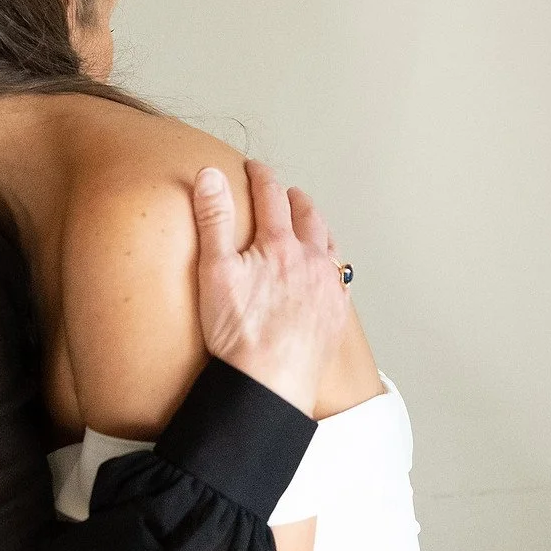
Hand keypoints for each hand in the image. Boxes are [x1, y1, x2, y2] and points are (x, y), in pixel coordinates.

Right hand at [191, 161, 350, 415]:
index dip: (260, 177)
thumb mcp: (214, 271)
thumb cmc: (238, 333)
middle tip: (287, 193)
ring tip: (311, 226)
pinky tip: (328, 272)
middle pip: (309, 218)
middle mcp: (311, 261)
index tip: (254, 168)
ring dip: (318, 230)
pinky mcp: (336, 315)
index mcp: (280, 245)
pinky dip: (332, 265)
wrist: (270, 383)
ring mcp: (328, 288)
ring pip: (329, 246)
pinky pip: (340, 280)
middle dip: (296, 200)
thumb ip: (213, 219)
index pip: (271, 197)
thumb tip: (210, 175)